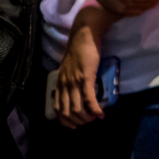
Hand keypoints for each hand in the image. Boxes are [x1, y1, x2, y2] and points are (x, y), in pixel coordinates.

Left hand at [56, 4, 114, 127]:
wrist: (84, 35)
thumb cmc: (80, 48)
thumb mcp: (70, 66)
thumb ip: (71, 77)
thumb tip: (77, 88)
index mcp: (60, 82)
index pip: (57, 108)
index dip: (65, 120)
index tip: (75, 124)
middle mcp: (65, 84)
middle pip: (67, 112)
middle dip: (77, 121)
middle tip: (88, 121)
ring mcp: (75, 82)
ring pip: (77, 108)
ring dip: (86, 117)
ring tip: (95, 117)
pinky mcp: (86, 78)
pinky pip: (88, 99)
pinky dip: (94, 110)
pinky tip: (100, 114)